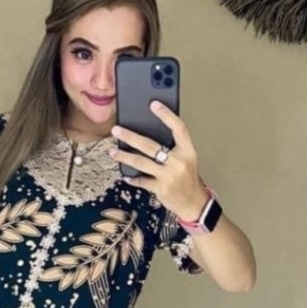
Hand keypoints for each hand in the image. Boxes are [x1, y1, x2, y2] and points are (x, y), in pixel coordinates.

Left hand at [109, 101, 208, 220]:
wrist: (193, 203)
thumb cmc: (188, 177)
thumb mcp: (187, 158)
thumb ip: (173, 146)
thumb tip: (148, 132)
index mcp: (188, 151)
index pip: (178, 128)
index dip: (166, 115)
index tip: (154, 104)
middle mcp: (179, 162)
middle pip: (151, 145)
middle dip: (130, 137)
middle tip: (116, 130)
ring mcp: (169, 176)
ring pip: (141, 162)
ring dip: (124, 156)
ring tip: (112, 151)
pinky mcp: (161, 189)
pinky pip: (142, 181)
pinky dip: (132, 178)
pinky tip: (125, 174)